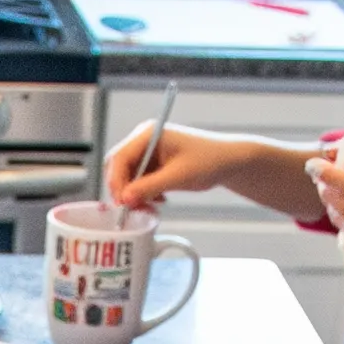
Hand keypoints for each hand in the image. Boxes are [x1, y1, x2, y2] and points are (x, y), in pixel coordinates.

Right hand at [103, 120, 245, 209]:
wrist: (227, 161)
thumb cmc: (207, 161)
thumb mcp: (178, 177)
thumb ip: (149, 187)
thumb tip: (124, 199)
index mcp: (148, 134)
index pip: (119, 158)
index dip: (117, 182)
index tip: (123, 204)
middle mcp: (143, 139)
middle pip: (118, 166)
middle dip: (123, 190)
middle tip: (133, 209)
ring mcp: (147, 151)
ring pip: (127, 176)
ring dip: (134, 194)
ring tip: (150, 206)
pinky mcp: (153, 162)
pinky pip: (138, 180)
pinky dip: (143, 193)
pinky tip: (159, 200)